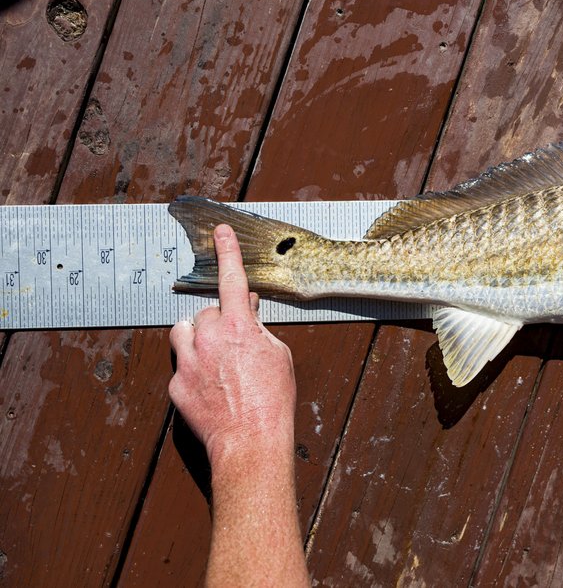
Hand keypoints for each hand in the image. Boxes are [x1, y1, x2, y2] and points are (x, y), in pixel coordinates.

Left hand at [169, 224, 295, 464]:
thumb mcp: (278, 355)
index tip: (222, 232)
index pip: (232, 279)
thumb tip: (250, 314)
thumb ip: (259, 329)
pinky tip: (211, 387)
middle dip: (220, 322)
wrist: (251, 439)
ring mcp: (188, 360)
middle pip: (207, 312)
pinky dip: (194, 370)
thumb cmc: (272, 399)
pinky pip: (181, 364)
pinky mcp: (176, 384)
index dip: (228, 252)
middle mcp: (209, 336)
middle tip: (236, 343)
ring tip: (215, 357)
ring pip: (184, 331)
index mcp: (239, 325)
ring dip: (198, 337)